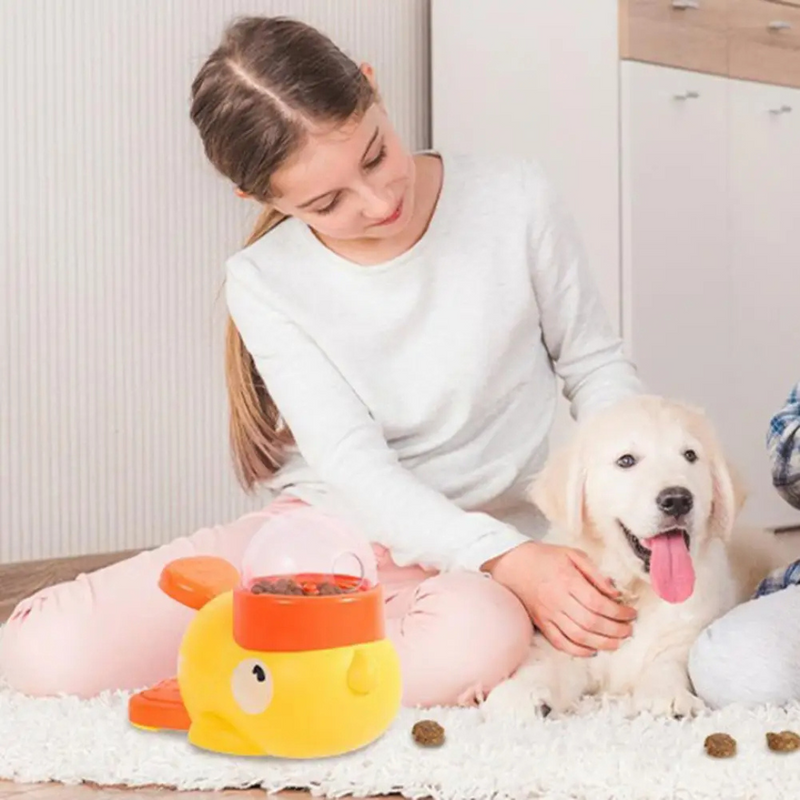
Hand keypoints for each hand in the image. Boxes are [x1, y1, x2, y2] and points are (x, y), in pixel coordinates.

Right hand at [482, 541, 636, 656]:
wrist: (513, 564)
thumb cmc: (546, 557)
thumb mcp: (572, 554)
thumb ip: (595, 572)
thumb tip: (615, 592)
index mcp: (567, 580)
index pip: (598, 602)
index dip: (619, 612)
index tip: (631, 613)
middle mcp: (558, 600)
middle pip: (591, 622)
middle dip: (615, 630)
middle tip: (629, 630)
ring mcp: (548, 614)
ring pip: (578, 636)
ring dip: (602, 643)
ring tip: (617, 642)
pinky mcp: (541, 623)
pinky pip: (560, 643)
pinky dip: (578, 651)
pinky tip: (592, 650)